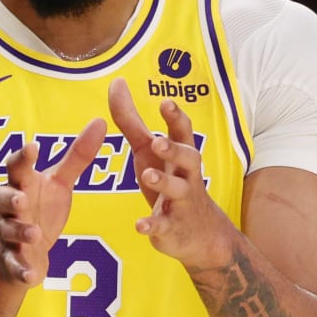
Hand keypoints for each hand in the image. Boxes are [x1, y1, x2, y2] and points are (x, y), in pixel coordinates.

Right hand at [0, 118, 106, 283]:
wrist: (21, 251)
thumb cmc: (40, 208)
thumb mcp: (60, 183)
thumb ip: (78, 156)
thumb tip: (100, 121)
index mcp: (22, 184)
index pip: (17, 167)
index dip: (22, 157)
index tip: (31, 147)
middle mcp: (10, 208)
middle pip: (1, 197)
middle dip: (11, 198)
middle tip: (22, 199)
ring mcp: (9, 235)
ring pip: (8, 231)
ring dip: (19, 232)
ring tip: (34, 234)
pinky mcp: (13, 260)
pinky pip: (15, 265)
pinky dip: (22, 270)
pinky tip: (33, 276)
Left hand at [106, 79, 234, 269]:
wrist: (200, 234)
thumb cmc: (170, 180)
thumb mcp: (149, 151)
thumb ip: (131, 120)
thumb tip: (116, 82)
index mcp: (180, 155)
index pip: (183, 132)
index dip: (175, 118)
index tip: (166, 103)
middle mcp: (186, 176)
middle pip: (189, 158)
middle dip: (175, 149)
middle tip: (158, 141)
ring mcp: (182, 202)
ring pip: (178, 191)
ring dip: (164, 183)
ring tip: (148, 176)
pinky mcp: (173, 228)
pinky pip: (164, 226)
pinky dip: (152, 225)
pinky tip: (140, 225)